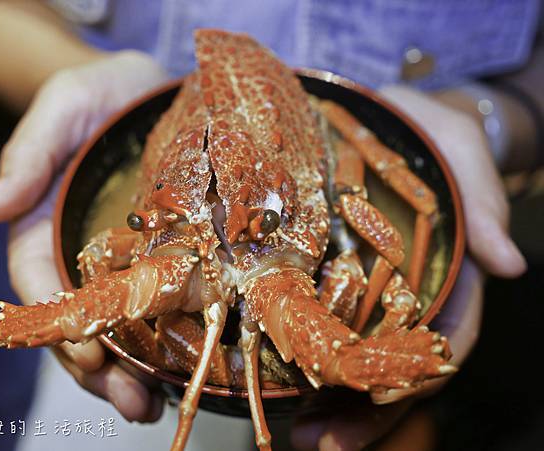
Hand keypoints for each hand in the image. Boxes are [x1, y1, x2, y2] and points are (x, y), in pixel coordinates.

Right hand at [0, 50, 167, 422]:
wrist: (146, 86)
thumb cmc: (97, 91)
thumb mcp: (62, 107)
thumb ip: (28, 154)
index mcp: (45, 220)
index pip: (40, 281)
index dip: (58, 322)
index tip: (88, 354)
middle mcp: (80, 246)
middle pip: (78, 318)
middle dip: (99, 366)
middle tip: (132, 404)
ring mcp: (122, 255)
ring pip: (116, 322)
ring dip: (132, 369)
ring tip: (153, 404)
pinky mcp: (163, 251)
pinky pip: (156, 302)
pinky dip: (163, 338)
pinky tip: (180, 365)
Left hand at [291, 85, 526, 449]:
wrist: (386, 116)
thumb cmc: (427, 130)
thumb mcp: (459, 149)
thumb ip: (482, 199)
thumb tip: (507, 263)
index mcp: (446, 266)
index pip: (444, 335)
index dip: (417, 379)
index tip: (375, 408)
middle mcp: (406, 286)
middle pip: (395, 362)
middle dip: (363, 409)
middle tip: (318, 442)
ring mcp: (366, 284)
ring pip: (356, 353)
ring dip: (331, 398)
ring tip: (299, 432)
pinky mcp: (327, 271)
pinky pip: (320, 320)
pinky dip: (306, 353)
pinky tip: (280, 376)